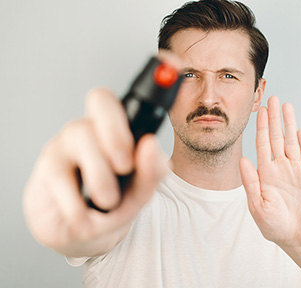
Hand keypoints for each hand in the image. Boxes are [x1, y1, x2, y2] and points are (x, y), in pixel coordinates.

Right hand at [23, 88, 166, 256]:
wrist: (82, 236)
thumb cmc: (111, 206)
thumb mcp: (140, 194)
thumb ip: (151, 173)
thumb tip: (151, 146)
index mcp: (120, 133)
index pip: (131, 99)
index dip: (150, 81)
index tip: (172, 66)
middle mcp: (93, 130)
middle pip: (101, 100)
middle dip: (117, 132)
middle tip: (125, 165)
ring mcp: (66, 145)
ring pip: (81, 135)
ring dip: (100, 177)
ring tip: (109, 200)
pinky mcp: (46, 168)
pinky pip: (60, 176)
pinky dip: (78, 205)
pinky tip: (83, 215)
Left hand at [240, 96, 300, 251]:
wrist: (297, 239)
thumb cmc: (274, 225)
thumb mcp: (257, 205)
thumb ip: (251, 181)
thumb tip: (243, 159)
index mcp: (266, 173)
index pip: (262, 144)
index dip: (260, 127)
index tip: (259, 110)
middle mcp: (280, 168)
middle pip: (276, 138)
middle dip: (274, 118)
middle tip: (273, 99)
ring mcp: (296, 172)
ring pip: (292, 142)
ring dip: (289, 125)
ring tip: (287, 107)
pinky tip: (300, 131)